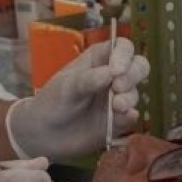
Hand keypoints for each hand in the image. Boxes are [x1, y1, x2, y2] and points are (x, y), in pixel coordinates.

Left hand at [7, 38, 149, 159]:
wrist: (44, 134)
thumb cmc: (52, 101)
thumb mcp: (66, 86)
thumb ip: (88, 79)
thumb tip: (112, 72)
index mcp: (98, 60)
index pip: (122, 47)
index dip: (124, 55)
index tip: (117, 69)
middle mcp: (112, 77)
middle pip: (138, 67)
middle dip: (133, 75)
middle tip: (118, 87)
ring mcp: (116, 99)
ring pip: (135, 92)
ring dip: (129, 98)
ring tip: (116, 106)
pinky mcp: (118, 121)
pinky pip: (131, 116)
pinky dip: (129, 116)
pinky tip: (122, 118)